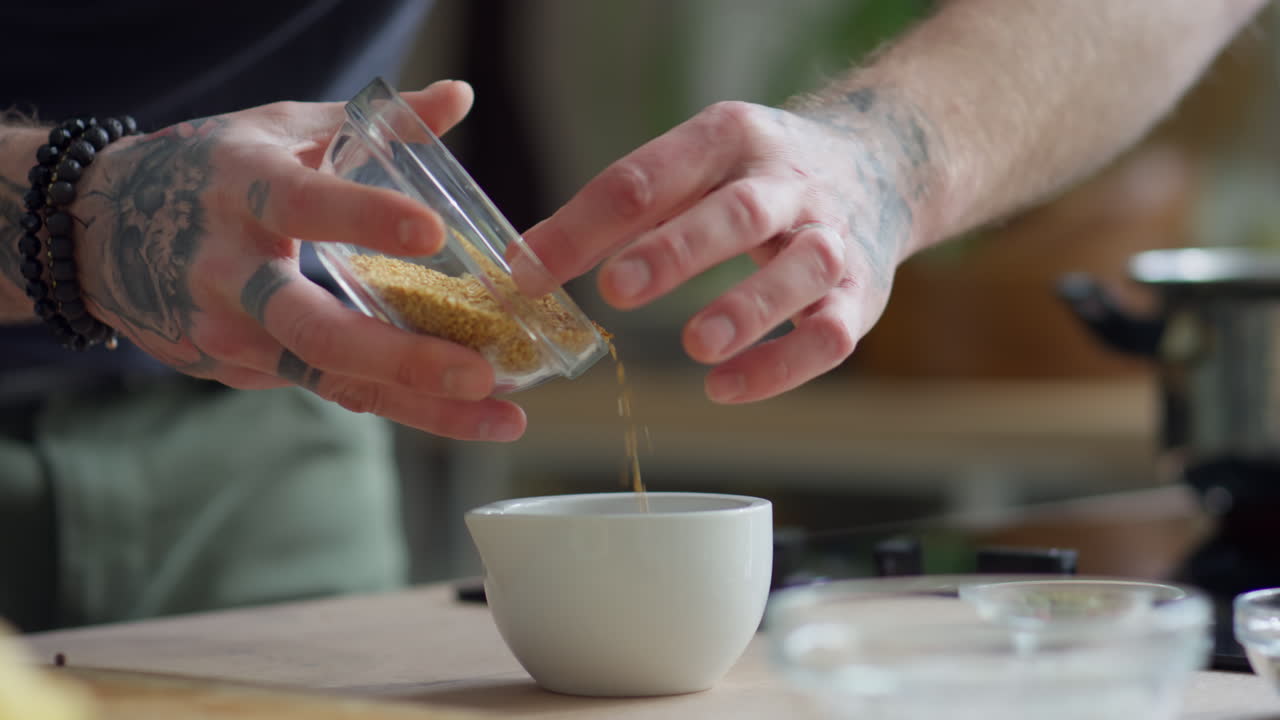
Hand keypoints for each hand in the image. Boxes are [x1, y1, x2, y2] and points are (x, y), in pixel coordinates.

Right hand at [74, 80, 526, 440]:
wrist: (97, 232)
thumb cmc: (208, 172)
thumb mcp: (280, 130)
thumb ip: (374, 120)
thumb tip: (459, 96)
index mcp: (242, 191)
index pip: (304, 206)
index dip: (366, 219)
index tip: (432, 232)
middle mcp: (231, 272)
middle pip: (316, 329)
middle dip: (401, 357)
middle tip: (480, 368)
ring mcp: (229, 333)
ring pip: (332, 378)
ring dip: (422, 403)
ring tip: (502, 416)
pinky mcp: (238, 370)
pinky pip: (328, 389)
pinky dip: (399, 403)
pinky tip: (464, 412)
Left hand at [522, 95, 933, 402]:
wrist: (881, 166)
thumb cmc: (759, 175)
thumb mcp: (698, 165)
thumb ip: (625, 210)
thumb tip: (531, 262)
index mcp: (730, 139)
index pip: (649, 176)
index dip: (586, 224)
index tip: (529, 270)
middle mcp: (787, 183)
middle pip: (735, 214)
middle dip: (676, 252)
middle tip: (617, 289)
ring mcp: (831, 239)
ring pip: (800, 272)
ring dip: (747, 309)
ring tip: (694, 345)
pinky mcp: (860, 296)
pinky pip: (829, 335)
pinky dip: (780, 366)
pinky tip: (723, 388)